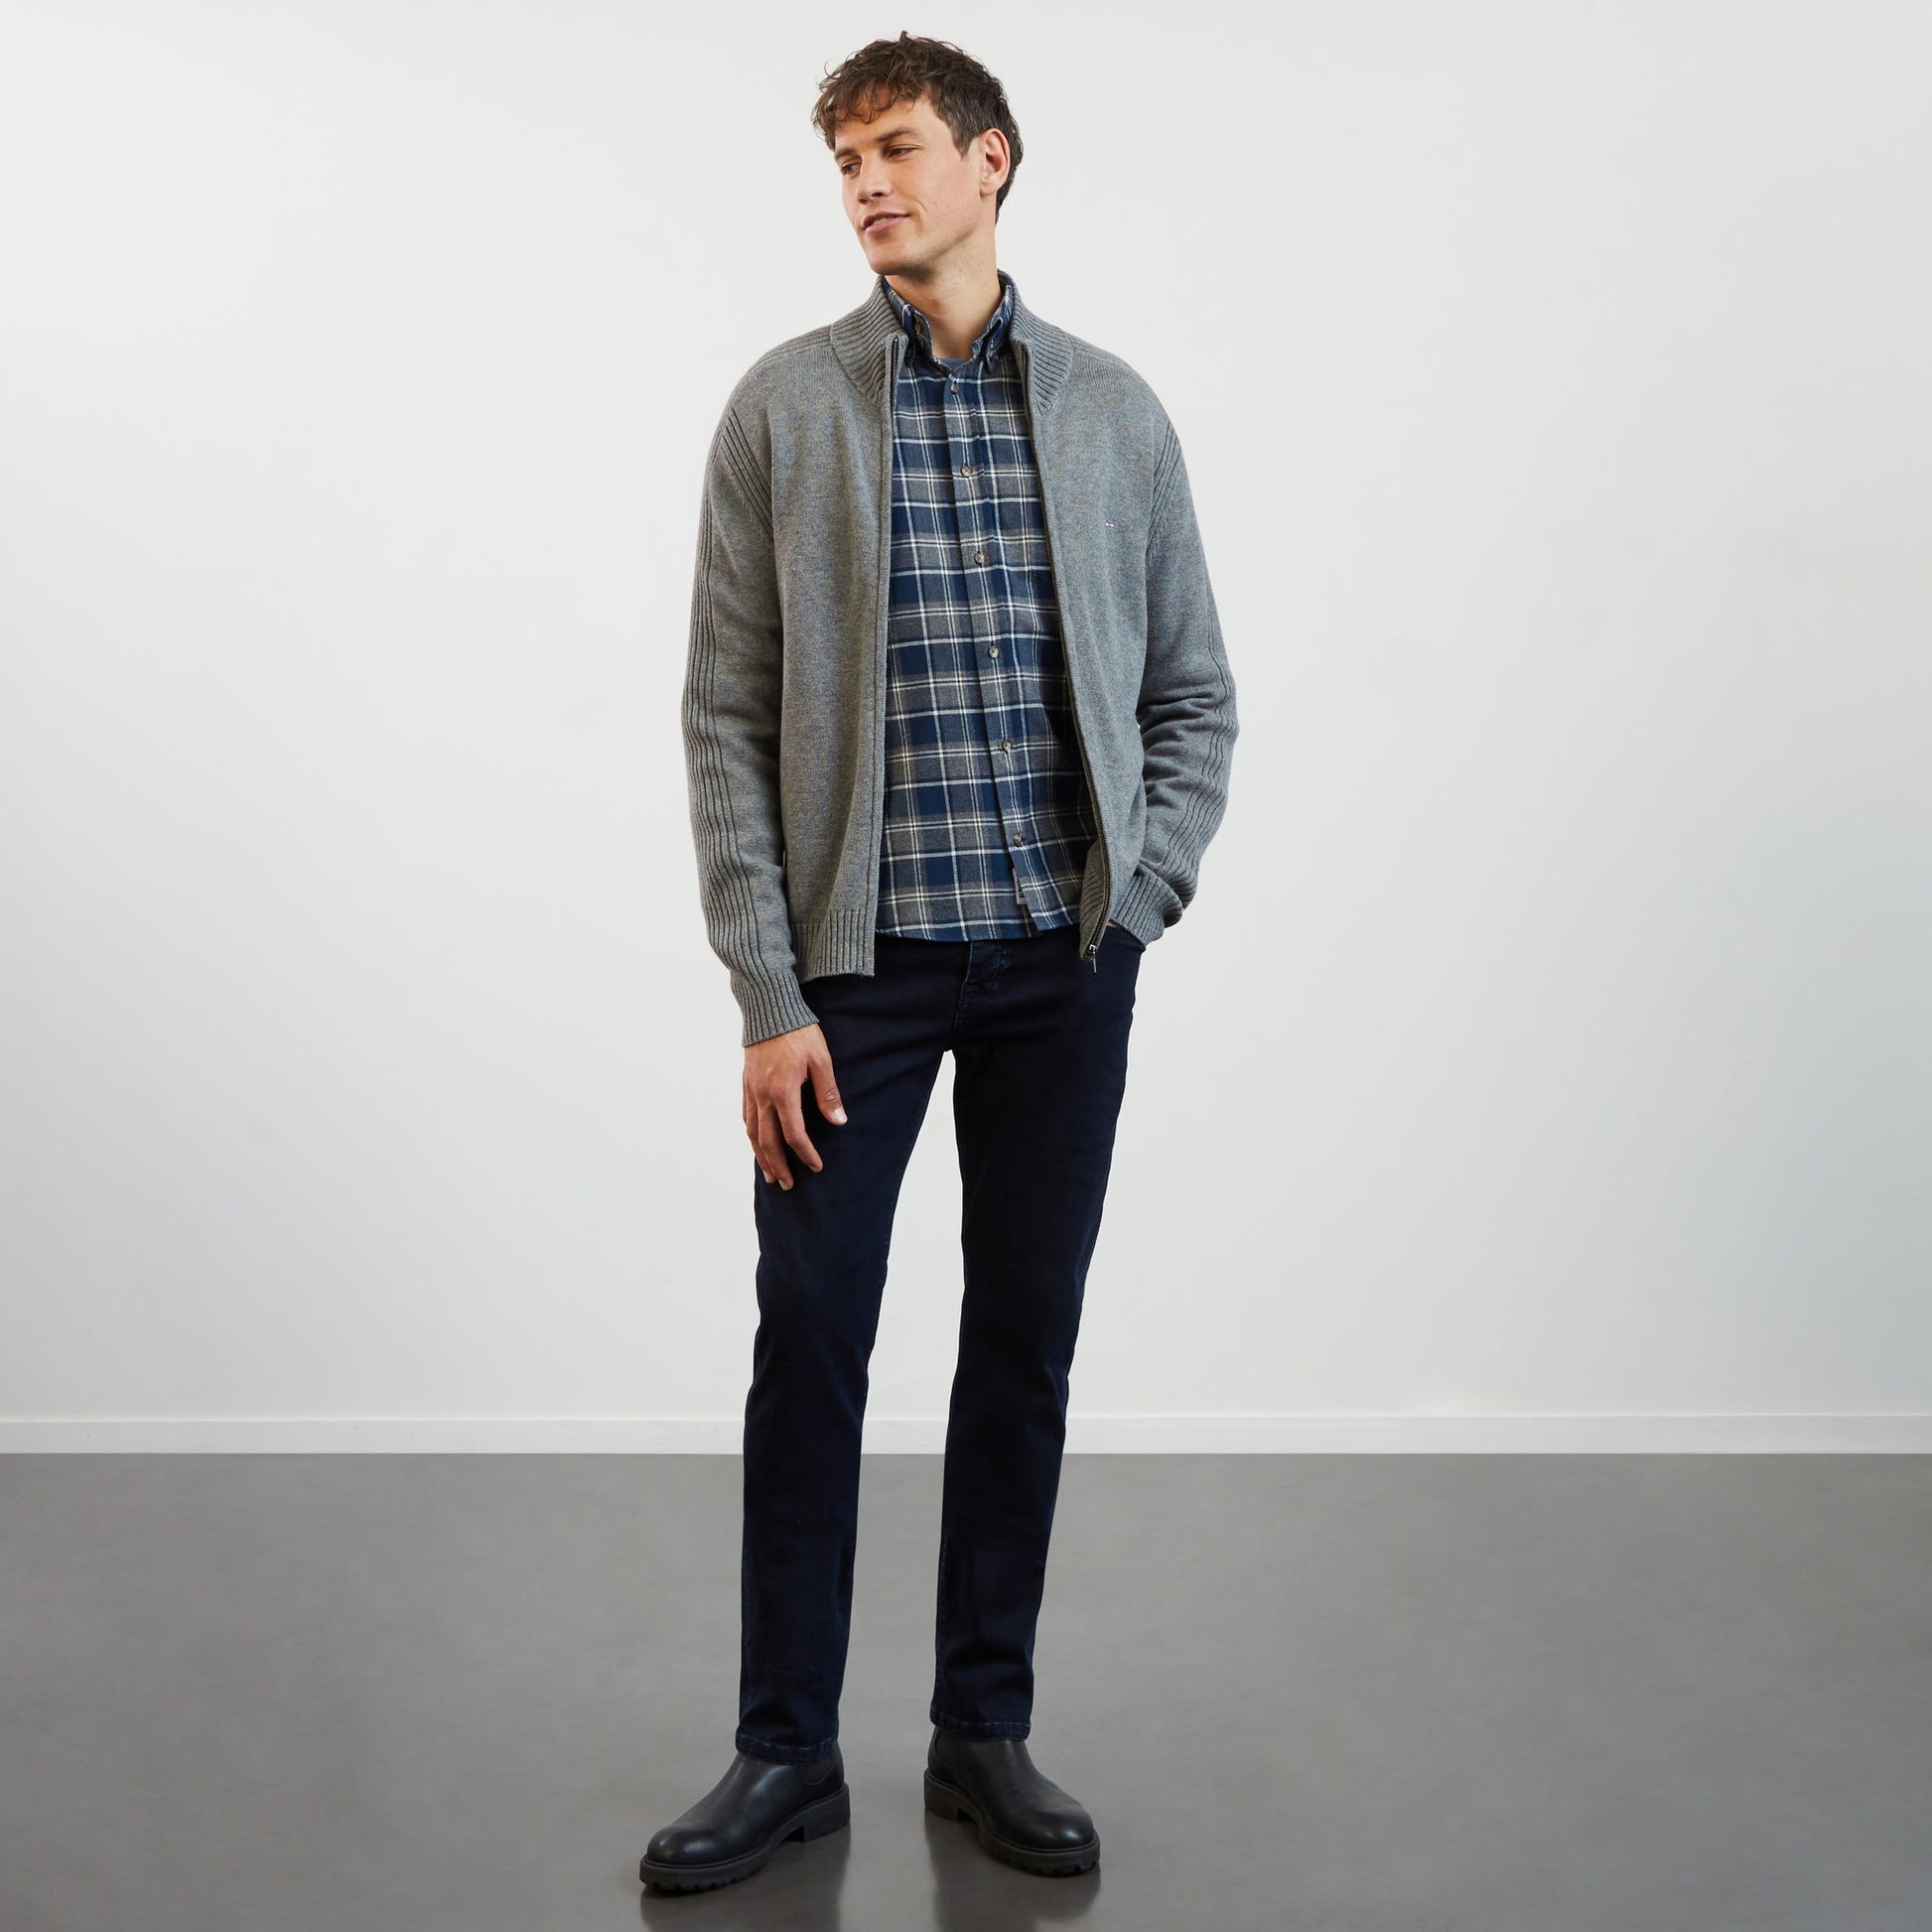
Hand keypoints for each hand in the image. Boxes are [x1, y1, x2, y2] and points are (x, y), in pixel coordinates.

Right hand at [743, 1022, 845, 1189]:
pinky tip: (756, 1142)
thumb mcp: (821, 1060)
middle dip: (778, 1165)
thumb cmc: (799, 1032)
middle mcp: (762, 1096)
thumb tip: (838, 1122)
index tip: (816, 1166)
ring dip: (761, 1156)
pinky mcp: (745, 1083)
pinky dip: (751, 1135)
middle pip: (767, 1141)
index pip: (793, 1134)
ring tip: (769, 1174)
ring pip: (752, 1132)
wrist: (769, 1008)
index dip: (805, 1154)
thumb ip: (828, 1093)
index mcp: (782, 1092)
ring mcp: (751, 1090)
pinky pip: (746, 1116)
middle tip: (786, 1185)